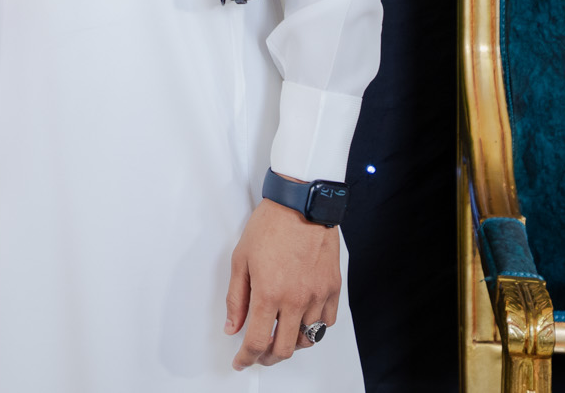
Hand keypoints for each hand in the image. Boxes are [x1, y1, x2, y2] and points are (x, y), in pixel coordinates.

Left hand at [225, 183, 340, 368]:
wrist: (301, 203)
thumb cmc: (271, 225)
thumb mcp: (241, 259)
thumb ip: (236, 298)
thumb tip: (232, 326)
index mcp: (269, 293)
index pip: (256, 341)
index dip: (246, 358)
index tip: (241, 361)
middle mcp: (296, 300)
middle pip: (283, 349)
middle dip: (267, 358)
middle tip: (258, 354)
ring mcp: (318, 295)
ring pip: (307, 339)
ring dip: (291, 344)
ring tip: (279, 336)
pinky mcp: (333, 288)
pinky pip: (326, 322)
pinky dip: (314, 329)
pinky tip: (302, 321)